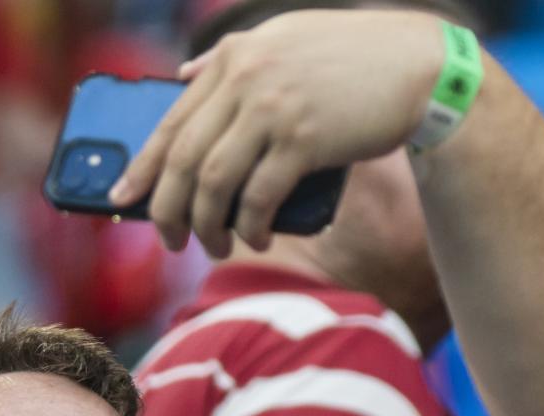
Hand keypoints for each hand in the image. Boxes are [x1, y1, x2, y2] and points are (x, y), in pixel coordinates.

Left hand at [112, 9, 442, 254]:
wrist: (420, 68)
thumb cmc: (352, 61)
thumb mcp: (284, 40)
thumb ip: (231, 61)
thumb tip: (183, 76)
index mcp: (233, 57)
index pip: (171, 120)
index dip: (143, 167)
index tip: (123, 198)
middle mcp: (245, 79)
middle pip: (183, 157)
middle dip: (168, 209)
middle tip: (168, 240)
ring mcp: (273, 109)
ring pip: (213, 181)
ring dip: (208, 225)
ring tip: (215, 247)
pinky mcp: (305, 139)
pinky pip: (260, 196)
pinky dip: (252, 225)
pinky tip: (255, 239)